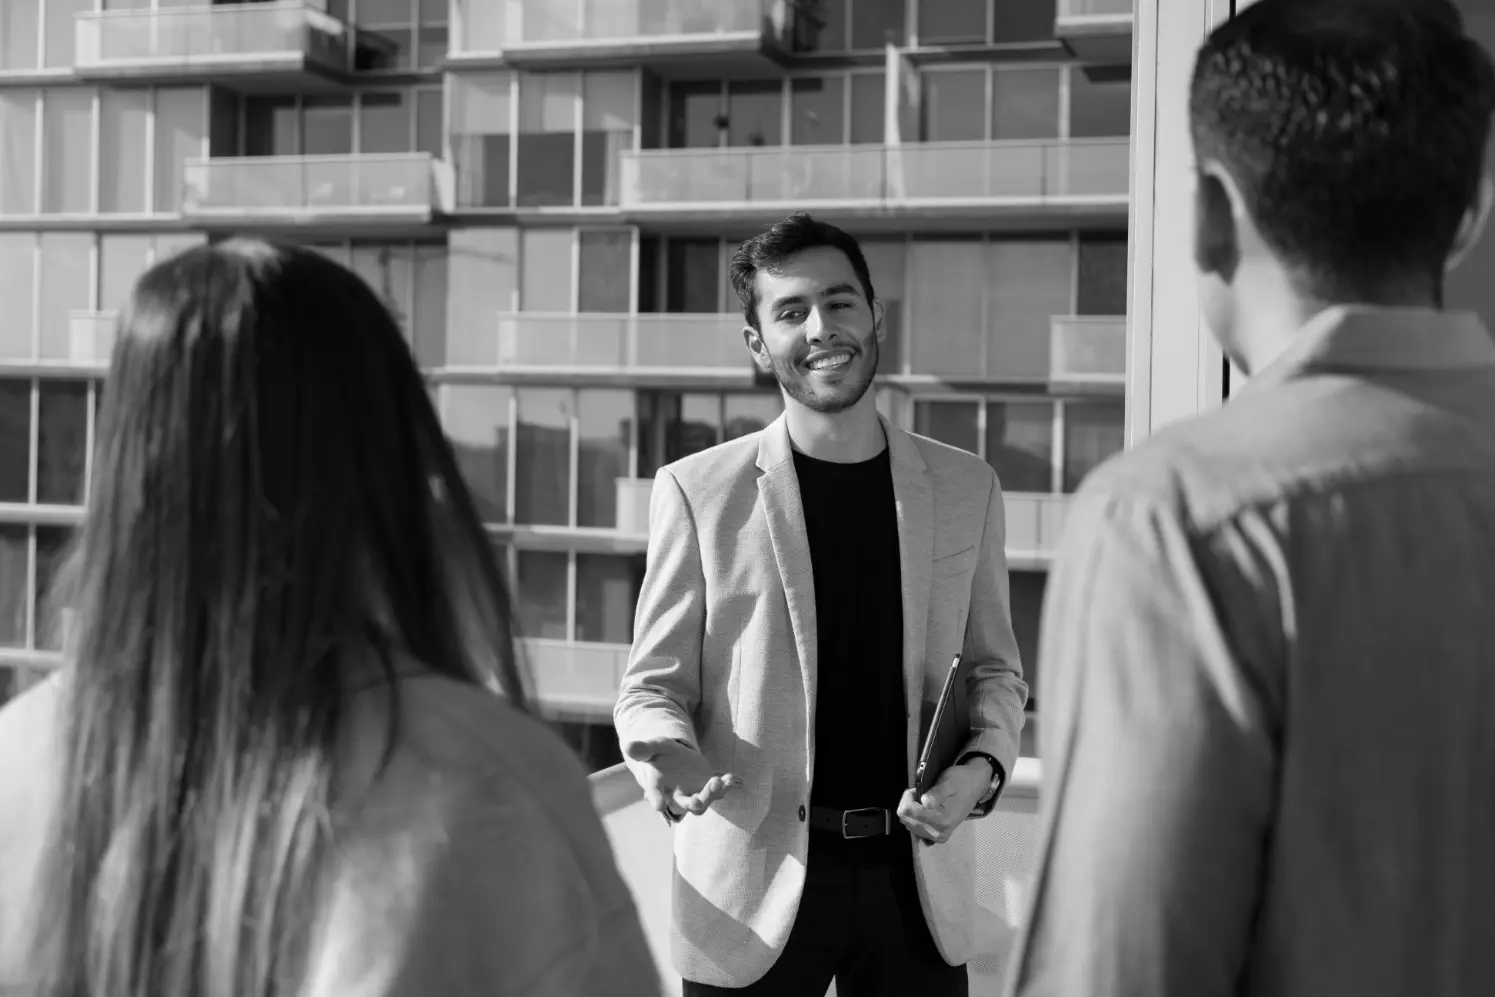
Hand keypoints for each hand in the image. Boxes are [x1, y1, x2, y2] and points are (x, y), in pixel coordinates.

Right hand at [624, 736, 741, 824]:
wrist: (677, 757)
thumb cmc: (663, 754)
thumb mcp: (655, 747)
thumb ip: (644, 749)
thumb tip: (629, 745)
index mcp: (660, 788)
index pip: (656, 797)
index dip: (656, 801)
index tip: (658, 805)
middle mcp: (677, 796)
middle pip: (686, 806)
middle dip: (693, 804)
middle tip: (697, 800)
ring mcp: (695, 794)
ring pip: (704, 802)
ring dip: (711, 794)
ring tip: (716, 780)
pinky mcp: (708, 788)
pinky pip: (718, 791)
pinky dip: (725, 786)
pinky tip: (732, 778)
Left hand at [896, 758, 990, 844]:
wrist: (974, 787)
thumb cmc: (961, 782)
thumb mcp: (948, 782)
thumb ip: (936, 793)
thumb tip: (925, 802)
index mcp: (942, 820)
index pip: (907, 810)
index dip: (908, 796)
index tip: (917, 789)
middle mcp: (939, 833)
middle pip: (905, 818)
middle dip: (909, 803)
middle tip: (922, 793)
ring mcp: (937, 837)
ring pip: (908, 823)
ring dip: (912, 809)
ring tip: (926, 800)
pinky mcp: (936, 837)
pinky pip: (915, 828)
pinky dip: (916, 816)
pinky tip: (926, 809)